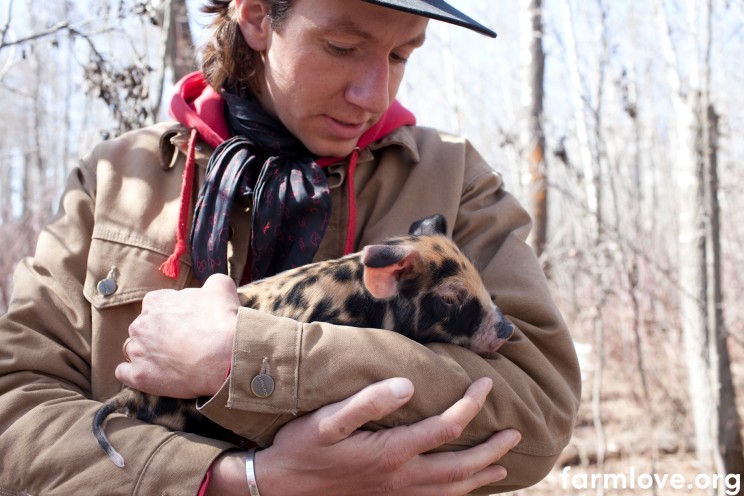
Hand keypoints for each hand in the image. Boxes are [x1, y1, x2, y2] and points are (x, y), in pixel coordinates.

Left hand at [115, 274, 237, 397]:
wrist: (226, 355)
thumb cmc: (222, 320)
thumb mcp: (221, 288)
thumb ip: (211, 282)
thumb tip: (210, 286)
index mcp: (155, 301)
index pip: (156, 305)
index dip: (172, 315)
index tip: (186, 323)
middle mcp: (140, 324)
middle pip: (144, 328)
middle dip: (159, 335)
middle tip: (182, 344)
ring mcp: (138, 351)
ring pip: (135, 350)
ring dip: (148, 354)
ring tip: (171, 362)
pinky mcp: (139, 375)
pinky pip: (125, 373)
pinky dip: (134, 373)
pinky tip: (151, 374)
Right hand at [207, 377, 520, 494]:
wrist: (279, 488)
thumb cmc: (301, 448)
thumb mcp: (327, 420)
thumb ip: (368, 402)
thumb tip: (407, 385)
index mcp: (392, 452)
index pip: (447, 428)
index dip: (471, 405)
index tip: (487, 384)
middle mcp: (401, 478)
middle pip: (460, 466)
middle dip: (491, 449)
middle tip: (515, 433)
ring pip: (451, 491)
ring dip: (480, 476)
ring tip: (502, 465)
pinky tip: (462, 490)